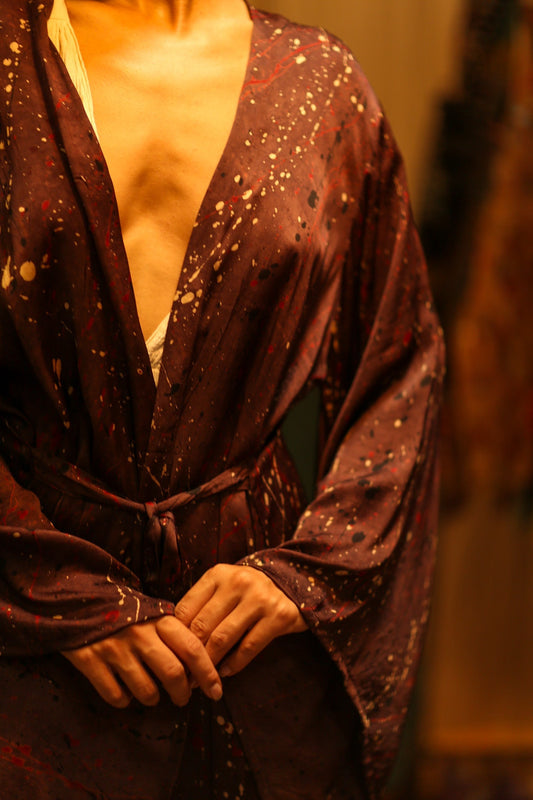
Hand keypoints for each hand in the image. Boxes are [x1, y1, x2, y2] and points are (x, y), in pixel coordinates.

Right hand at [61, 616, 221, 707]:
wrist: (79, 599)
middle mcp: (140, 634)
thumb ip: (174, 636)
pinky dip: (124, 701)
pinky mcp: (90, 662)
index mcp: (159, 620)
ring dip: (153, 698)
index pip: (192, 649)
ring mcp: (115, 649)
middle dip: (182, 693)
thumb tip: (198, 670)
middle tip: (183, 698)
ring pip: (146, 690)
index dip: (208, 673)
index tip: (216, 691)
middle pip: (173, 673)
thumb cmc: (127, 613)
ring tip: (152, 694)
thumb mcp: (153, 615)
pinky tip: (125, 692)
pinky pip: (116, 696)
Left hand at [174, 564, 306, 678]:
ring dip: (209, 663)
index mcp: (218, 574)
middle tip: (183, 673)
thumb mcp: (223, 587)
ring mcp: (259, 598)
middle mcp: (238, 582)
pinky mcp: (278, 616)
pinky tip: (225, 672)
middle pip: (202, 626)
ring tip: (202, 677)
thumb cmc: (247, 591)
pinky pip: (249, 647)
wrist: (292, 584)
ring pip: (222, 638)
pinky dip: (233, 664)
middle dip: (190, 654)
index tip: (172, 655)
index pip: (186, 608)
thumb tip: (173, 638)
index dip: (175, 636)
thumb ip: (202, 604)